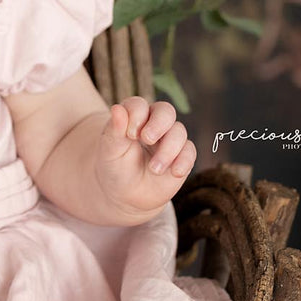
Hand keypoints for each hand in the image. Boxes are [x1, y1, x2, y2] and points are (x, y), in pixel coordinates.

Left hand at [94, 97, 196, 222]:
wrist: (127, 195)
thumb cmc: (116, 167)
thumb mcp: (110, 150)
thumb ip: (115, 130)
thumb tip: (116, 108)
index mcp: (134, 117)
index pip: (139, 105)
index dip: (136, 115)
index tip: (130, 135)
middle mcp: (154, 123)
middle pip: (165, 111)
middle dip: (158, 124)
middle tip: (147, 139)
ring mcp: (170, 139)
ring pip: (179, 132)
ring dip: (168, 149)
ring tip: (154, 169)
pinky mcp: (182, 156)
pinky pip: (190, 152)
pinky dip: (184, 161)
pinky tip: (174, 172)